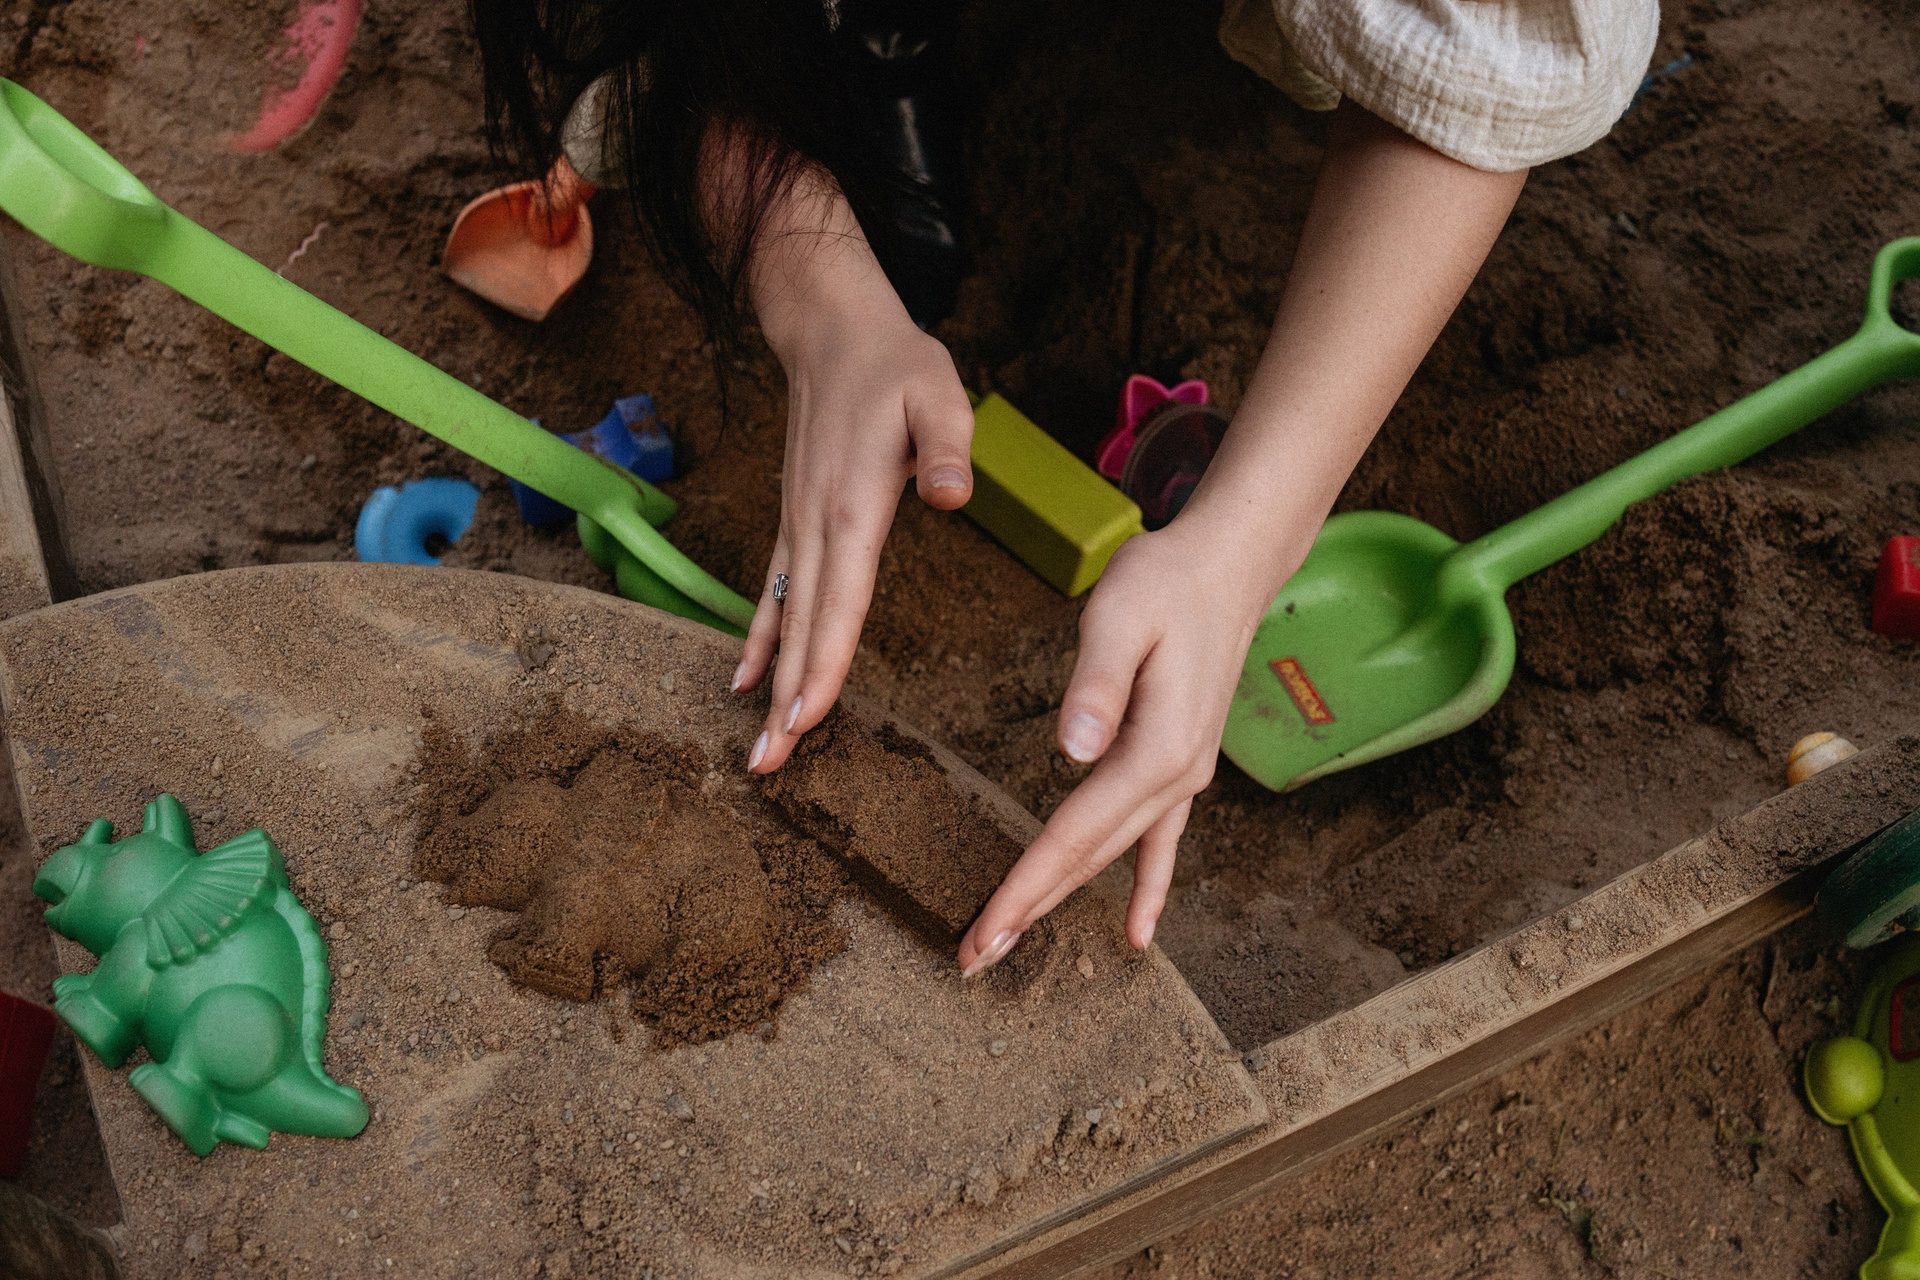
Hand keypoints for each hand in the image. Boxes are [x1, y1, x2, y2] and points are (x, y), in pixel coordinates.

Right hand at [733, 175, 975, 771]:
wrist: (832, 332)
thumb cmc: (895, 365)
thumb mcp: (938, 390)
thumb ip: (948, 444)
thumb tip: (955, 496)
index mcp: (852, 506)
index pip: (838, 601)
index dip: (820, 663)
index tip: (804, 717)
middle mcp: (816, 526)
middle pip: (802, 627)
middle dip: (787, 700)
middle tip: (768, 765)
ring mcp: (799, 526)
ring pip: (784, 619)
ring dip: (770, 685)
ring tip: (758, 748)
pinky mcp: (798, 523)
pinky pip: (775, 593)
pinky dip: (759, 639)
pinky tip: (746, 681)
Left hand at [956, 510, 1303, 974]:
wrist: (1227, 564)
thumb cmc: (1166, 581)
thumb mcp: (1120, 616)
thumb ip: (1096, 685)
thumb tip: (1071, 751)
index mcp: (1155, 750)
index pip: (1075, 835)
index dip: (1025, 887)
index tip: (984, 931)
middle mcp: (1175, 777)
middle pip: (1089, 858)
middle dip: (1029, 911)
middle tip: (973, 960)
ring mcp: (1184, 777)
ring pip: (1112, 854)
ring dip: (1063, 901)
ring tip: (1012, 944)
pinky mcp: (1180, 764)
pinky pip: (1159, 841)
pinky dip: (1146, 888)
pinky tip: (1136, 935)